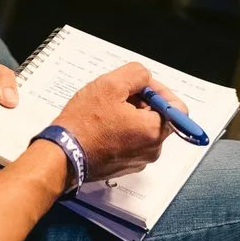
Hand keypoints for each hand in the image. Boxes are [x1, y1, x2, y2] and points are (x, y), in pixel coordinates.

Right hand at [53, 63, 172, 180]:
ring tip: (105, 111)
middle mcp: (151, 150)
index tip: (141, 86)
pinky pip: (131, 143)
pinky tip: (101, 125)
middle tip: (117, 96)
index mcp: (153, 131)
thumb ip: (137, 74)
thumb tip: (145, 78)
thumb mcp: (110, 84)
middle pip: (159, 118)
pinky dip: (121, 131)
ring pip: (143, 130)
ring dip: (130, 116)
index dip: (159, 91)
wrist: (62, 155)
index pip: (177, 108)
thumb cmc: (84, 124)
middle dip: (141, 102)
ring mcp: (138, 161)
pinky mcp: (124, 166)